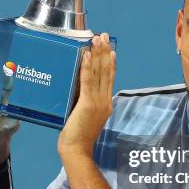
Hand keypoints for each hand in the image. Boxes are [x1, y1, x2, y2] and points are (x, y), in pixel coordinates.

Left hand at [57, 33, 115, 158]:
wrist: (78, 152)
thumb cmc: (77, 138)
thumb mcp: (85, 118)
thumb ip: (85, 104)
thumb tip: (78, 92)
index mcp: (106, 104)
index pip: (109, 79)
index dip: (110, 62)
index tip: (110, 49)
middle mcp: (105, 101)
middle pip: (106, 72)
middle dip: (105, 52)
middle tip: (105, 36)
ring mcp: (98, 102)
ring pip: (99, 73)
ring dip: (98, 54)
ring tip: (98, 39)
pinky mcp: (87, 104)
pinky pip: (87, 81)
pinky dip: (87, 66)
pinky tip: (86, 54)